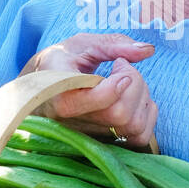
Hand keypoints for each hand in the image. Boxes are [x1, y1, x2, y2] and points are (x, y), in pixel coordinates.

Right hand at [20, 32, 156, 148]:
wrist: (39, 89)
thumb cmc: (60, 63)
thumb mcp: (80, 45)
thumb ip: (112, 44)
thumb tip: (148, 50)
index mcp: (62, 96)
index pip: (101, 99)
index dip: (121, 81)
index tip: (119, 64)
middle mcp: (75, 124)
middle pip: (122, 114)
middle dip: (134, 84)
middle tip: (122, 68)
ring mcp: (90, 137)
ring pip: (134, 127)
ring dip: (142, 99)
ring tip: (127, 83)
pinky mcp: (104, 143)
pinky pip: (139, 139)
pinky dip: (147, 116)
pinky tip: (135, 99)